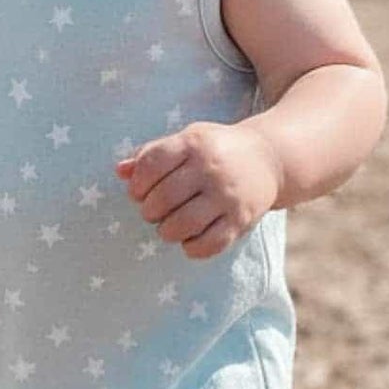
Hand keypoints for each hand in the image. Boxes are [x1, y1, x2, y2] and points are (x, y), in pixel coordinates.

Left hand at [115, 121, 281, 259]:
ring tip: (169, 226)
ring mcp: (227, 196)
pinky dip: (191, 248)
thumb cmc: (215, 150)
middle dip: (149, 210)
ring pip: (182, 225)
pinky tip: (189, 238)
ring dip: (166, 231)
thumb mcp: (185, 140)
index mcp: (193, 144)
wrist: (269, 158)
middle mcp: (210, 169)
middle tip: (153, 211)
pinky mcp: (241, 219)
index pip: (151, 165)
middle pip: (162, 198)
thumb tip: (120, 171)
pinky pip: (208, 245)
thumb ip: (151, 154)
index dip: (136, 184)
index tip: (138, 192)